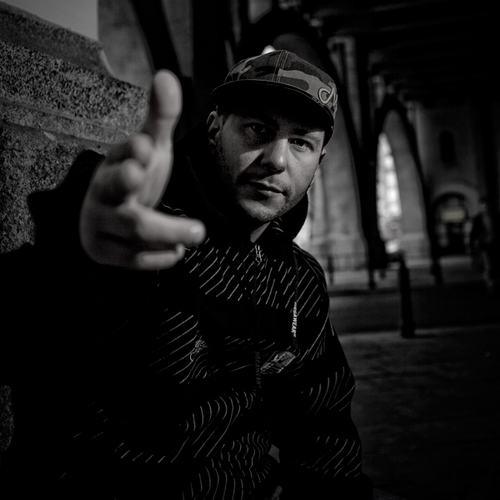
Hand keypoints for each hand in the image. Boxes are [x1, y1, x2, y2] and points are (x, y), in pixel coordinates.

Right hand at [80, 70, 205, 268]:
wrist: (105, 215)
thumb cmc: (133, 177)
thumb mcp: (149, 148)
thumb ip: (159, 117)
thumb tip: (167, 76)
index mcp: (113, 164)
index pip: (119, 156)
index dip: (131, 152)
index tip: (147, 146)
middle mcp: (103, 193)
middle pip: (119, 193)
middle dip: (141, 191)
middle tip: (165, 190)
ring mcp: (101, 224)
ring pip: (132, 231)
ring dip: (168, 232)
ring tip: (198, 232)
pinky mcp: (106, 251)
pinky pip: (133, 260)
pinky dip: (159, 257)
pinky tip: (178, 251)